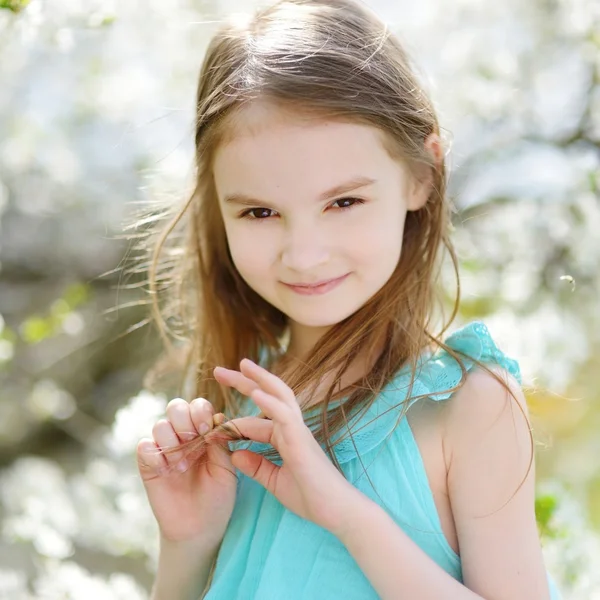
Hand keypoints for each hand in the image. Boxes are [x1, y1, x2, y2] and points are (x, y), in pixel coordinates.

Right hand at [137, 398, 236, 547]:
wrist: (200, 527)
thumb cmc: (218, 496)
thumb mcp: (227, 467)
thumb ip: (221, 442)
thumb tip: (218, 417)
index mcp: (205, 430)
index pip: (198, 405)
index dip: (200, 412)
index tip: (207, 429)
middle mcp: (183, 434)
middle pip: (175, 406)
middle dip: (184, 420)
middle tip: (193, 440)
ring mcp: (164, 448)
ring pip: (160, 425)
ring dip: (173, 443)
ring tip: (183, 467)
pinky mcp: (148, 464)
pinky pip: (144, 446)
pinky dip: (155, 456)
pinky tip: (166, 471)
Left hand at [214, 359, 362, 537]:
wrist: (335, 512)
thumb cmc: (311, 497)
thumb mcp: (275, 481)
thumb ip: (256, 466)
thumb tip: (235, 455)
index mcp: (284, 437)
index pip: (253, 423)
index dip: (230, 425)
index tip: (209, 430)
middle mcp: (291, 428)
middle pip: (267, 395)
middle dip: (244, 381)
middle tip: (219, 370)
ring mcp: (297, 431)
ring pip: (279, 395)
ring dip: (259, 379)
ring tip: (241, 365)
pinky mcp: (301, 440)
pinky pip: (284, 416)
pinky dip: (270, 403)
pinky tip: (255, 393)